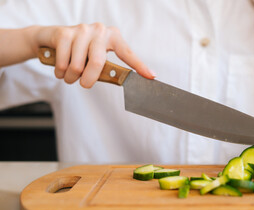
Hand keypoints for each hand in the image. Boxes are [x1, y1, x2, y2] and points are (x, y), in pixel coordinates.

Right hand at [31, 23, 154, 87]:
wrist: (51, 40)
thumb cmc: (79, 53)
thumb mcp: (95, 59)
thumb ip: (107, 68)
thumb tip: (122, 80)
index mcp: (113, 37)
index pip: (127, 53)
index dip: (139, 66)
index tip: (151, 77)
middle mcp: (100, 30)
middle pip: (98, 62)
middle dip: (88, 80)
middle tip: (84, 84)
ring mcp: (82, 30)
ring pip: (77, 66)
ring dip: (71, 77)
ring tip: (69, 74)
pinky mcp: (64, 33)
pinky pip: (63, 63)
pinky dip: (60, 72)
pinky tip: (60, 68)